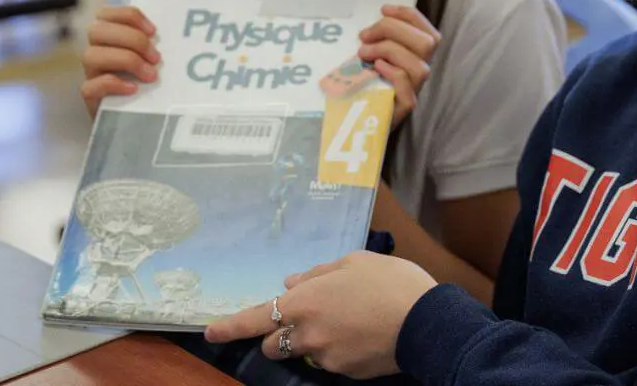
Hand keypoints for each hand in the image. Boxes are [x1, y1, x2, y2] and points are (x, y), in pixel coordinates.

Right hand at [80, 6, 159, 117]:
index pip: (106, 14)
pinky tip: (134, 89)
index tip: (153, 31)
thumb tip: (173, 35)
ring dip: (126, 60)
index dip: (129, 16)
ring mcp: (90, 74)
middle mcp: (95, 52)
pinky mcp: (90, 97)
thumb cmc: (146, 85)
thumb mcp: (150, 60)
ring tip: (150, 75)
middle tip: (156, 57)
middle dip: (131, 39)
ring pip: (90, 55)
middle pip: (96, 30)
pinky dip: (114, 84)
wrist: (135, 121)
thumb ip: (151, 46)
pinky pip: (90, 86)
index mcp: (108, 38)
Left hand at [204, 251, 436, 378]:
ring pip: (302, 354)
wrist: (426, 321)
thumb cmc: (390, 282)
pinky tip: (361, 335)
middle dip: (280, 334)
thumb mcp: (354, 262)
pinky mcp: (344, 373)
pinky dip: (337, 351)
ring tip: (342, 325)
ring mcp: (325, 358)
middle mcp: (307, 334)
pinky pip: (329, 362)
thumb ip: (316, 273)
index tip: (210, 332)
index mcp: (304, 302)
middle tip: (304, 319)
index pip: (254, 319)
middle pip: (274, 344)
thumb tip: (290, 283)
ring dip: (308, 343)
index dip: (228, 327)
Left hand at [358, 5, 438, 127]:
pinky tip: (375, 67)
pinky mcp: (405, 107)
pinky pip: (407, 85)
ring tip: (363, 53)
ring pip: (419, 65)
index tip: (383, 9)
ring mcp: (415, 90)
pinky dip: (392, 71)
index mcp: (416, 56)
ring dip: (388, 50)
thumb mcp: (372, 57)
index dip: (407, 15)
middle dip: (393, 30)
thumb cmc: (364, 86)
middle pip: (427, 43)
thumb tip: (368, 27)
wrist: (357, 122)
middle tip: (364, 36)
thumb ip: (378, 41)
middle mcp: (420, 71)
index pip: (427, 30)